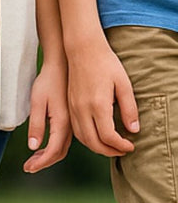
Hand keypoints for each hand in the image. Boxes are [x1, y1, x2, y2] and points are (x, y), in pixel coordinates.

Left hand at [24, 59, 70, 172]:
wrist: (63, 64)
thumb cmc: (48, 81)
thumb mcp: (37, 102)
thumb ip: (36, 124)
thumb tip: (34, 147)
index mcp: (63, 122)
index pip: (53, 150)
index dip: (41, 162)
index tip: (28, 169)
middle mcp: (71, 124)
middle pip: (60, 152)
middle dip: (44, 162)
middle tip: (28, 168)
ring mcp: (74, 121)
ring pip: (63, 146)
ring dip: (48, 156)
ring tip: (33, 161)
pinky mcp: (72, 117)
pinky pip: (66, 138)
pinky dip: (54, 146)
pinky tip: (44, 147)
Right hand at [67, 36, 137, 156]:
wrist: (83, 51)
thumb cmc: (106, 64)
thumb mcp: (124, 85)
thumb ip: (129, 108)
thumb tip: (133, 129)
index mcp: (97, 105)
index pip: (108, 136)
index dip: (120, 145)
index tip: (130, 146)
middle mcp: (82, 110)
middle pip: (93, 142)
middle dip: (108, 151)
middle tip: (122, 151)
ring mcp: (73, 109)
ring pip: (82, 138)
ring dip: (96, 147)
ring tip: (110, 146)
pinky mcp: (69, 106)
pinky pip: (75, 130)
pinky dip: (86, 139)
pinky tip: (96, 136)